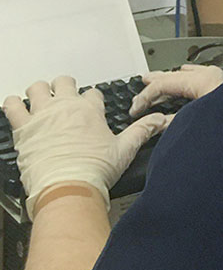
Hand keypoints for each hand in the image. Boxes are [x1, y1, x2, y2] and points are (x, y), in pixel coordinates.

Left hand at [3, 77, 167, 219]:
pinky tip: (14, 106)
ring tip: (38, 98)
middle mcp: (66, 107)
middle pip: (63, 81)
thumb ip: (143, 130)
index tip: (91, 107)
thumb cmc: (93, 171)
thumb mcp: (125, 149)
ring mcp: (43, 115)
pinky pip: (12, 106)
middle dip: (64, 87)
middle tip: (64, 97)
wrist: (68, 188)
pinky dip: (11, 104)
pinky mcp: (24, 128)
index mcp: (90, 110)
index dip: (92, 99)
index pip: (92, 93)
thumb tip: (160, 120)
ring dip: (37, 91)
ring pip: (36, 88)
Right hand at [129, 63, 222, 118]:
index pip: (165, 83)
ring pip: (189, 74)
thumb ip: (175, 123)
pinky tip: (187, 76)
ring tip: (159, 81)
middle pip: (176, 76)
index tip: (134, 109)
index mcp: (202, 80)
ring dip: (172, 80)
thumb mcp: (198, 125)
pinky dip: (189, 78)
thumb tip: (159, 123)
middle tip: (141, 85)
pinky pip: (202, 75)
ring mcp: (221, 78)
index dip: (146, 96)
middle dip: (157, 82)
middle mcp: (212, 75)